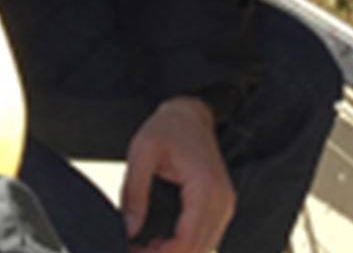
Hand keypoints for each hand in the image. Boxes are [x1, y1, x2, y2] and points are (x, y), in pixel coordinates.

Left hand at [121, 97, 234, 252]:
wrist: (190, 113)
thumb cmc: (169, 127)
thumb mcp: (143, 152)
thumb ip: (134, 193)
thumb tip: (128, 231)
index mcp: (207, 188)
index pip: (187, 244)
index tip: (132, 252)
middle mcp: (222, 201)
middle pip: (196, 251)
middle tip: (133, 251)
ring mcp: (225, 205)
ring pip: (201, 250)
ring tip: (141, 247)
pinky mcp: (220, 207)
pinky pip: (204, 239)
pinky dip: (182, 247)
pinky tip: (158, 242)